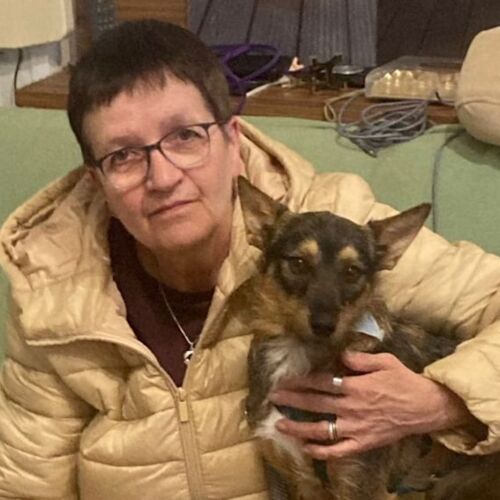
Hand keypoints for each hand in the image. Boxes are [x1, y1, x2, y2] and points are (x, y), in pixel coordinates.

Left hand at [269, 351, 471, 459]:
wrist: (426, 407)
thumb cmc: (404, 381)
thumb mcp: (384, 361)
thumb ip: (359, 358)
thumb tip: (339, 354)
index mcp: (355, 386)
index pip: (320, 382)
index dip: (300, 380)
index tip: (284, 379)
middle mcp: (351, 407)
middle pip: (315, 403)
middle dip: (291, 399)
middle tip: (273, 397)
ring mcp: (356, 428)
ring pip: (320, 429)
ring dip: (298, 427)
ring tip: (279, 424)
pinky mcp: (363, 443)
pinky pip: (338, 450)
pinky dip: (321, 451)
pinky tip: (306, 448)